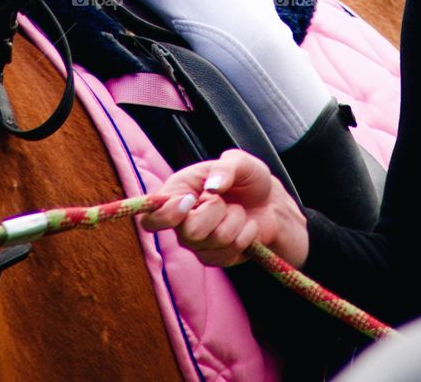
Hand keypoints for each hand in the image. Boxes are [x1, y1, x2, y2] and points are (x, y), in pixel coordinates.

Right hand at [140, 149, 309, 268]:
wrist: (269, 203)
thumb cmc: (247, 178)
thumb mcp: (240, 162)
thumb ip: (226, 167)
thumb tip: (212, 187)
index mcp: (176, 193)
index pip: (151, 216)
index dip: (167, 213)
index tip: (190, 200)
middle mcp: (181, 222)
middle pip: (188, 233)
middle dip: (215, 213)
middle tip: (224, 200)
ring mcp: (198, 244)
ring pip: (214, 242)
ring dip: (235, 221)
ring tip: (238, 210)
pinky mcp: (215, 258)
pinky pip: (229, 254)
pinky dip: (245, 236)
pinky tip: (246, 226)